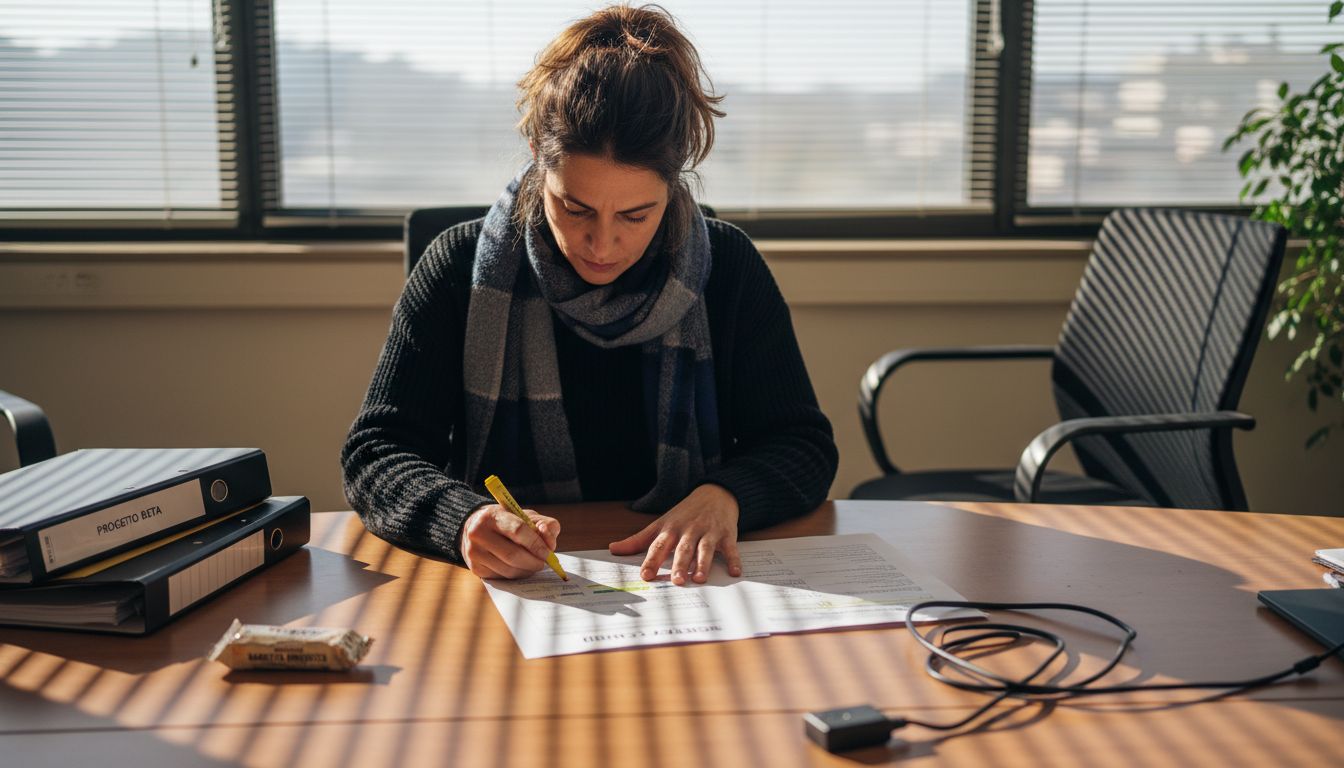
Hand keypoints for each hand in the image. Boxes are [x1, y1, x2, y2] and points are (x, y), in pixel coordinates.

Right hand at [459, 504, 560, 579]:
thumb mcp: (525, 515)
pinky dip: (516, 575)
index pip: (518, 531)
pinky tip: (520, 568)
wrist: (475, 528)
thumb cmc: (506, 521)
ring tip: (534, 565)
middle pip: (512, 554)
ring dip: (526, 571)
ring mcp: (474, 552)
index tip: (547, 552)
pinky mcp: (475, 568)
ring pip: (508, 569)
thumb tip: (550, 542)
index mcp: (491, 516)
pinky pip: (502, 577)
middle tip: (543, 563)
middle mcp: (478, 533)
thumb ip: (544, 524)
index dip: (536, 544)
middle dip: (533, 562)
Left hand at [608, 484, 741, 584]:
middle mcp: (689, 531)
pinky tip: (735, 572)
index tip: (645, 575)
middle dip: (680, 564)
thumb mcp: (660, 524)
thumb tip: (613, 549)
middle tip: (676, 581)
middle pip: (683, 549)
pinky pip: (730, 549)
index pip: (659, 545)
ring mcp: (709, 532)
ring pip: (705, 549)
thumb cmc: (684, 514)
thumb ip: (637, 540)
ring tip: (700, 578)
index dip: (652, 560)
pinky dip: (734, 560)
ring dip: (703, 563)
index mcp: (671, 530)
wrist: (714, 494)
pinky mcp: (727, 534)